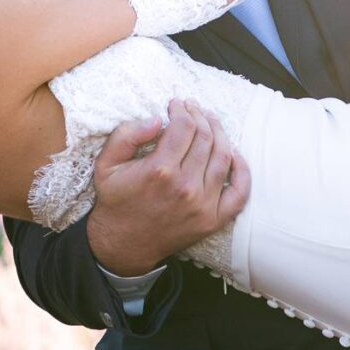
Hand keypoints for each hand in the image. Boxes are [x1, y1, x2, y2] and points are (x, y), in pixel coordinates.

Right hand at [84, 99, 249, 275]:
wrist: (123, 245)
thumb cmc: (116, 202)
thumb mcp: (106, 164)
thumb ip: (126, 135)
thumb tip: (157, 119)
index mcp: (159, 170)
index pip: (184, 127)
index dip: (182, 110)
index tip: (177, 104)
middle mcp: (185, 186)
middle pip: (206, 137)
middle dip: (201, 116)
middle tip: (194, 109)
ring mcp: (203, 205)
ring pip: (223, 157)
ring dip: (221, 134)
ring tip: (211, 123)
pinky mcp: (213, 220)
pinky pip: (239, 192)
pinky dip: (242, 171)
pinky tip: (234, 155)